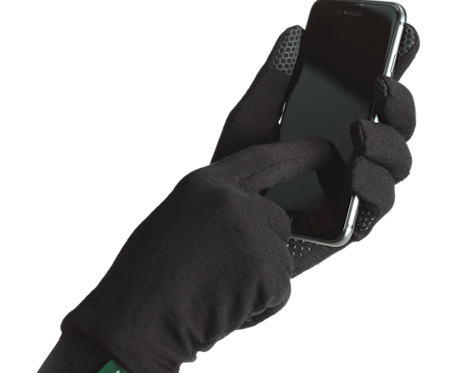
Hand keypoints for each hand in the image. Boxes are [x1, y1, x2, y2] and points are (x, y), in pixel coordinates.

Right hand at [56, 136, 334, 371]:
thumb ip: (224, 210)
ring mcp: (251, 233)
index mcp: (205, 183)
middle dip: (264, 249)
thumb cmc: (146, 282)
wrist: (130, 329)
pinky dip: (260, 307)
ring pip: (282, 257)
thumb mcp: (182, 222)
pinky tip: (224, 311)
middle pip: (280, 219)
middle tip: (222, 275)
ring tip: (215, 293)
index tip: (324, 150)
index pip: (266, 158)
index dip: (300, 154)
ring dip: (260, 280)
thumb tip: (271, 215)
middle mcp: (232, 200)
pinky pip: (280, 290)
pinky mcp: (267, 270)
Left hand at [211, 22, 419, 277]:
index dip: (398, 65)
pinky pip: (378, 205)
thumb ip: (274, 81)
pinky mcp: (352, 222)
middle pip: (399, 127)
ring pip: (399, 164)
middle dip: (400, 104)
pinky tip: (354, 171)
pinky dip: (373, 185)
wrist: (224, 225)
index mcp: (340, 126)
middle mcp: (358, 155)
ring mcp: (359, 189)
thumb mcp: (252, 120)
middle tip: (381, 87)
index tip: (405, 35)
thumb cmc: (240, 171)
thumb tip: (295, 34)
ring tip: (360, 133)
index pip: (378, 94)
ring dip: (388, 145)